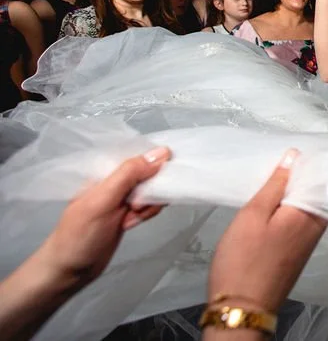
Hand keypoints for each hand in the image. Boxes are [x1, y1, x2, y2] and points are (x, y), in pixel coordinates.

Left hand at [35, 147, 170, 287]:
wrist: (69, 272)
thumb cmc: (78, 236)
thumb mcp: (103, 200)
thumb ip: (129, 174)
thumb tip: (160, 153)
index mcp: (104, 171)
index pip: (138, 154)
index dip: (154, 163)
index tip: (157, 180)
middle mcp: (114, 181)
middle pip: (149, 172)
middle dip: (152, 189)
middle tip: (136, 206)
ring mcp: (121, 197)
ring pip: (152, 190)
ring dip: (149, 205)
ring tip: (130, 218)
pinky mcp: (127, 212)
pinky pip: (149, 204)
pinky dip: (147, 214)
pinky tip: (131, 224)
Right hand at [207, 149, 326, 312]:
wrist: (241, 308)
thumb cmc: (243, 260)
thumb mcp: (253, 214)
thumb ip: (275, 185)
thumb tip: (294, 157)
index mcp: (308, 214)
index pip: (324, 179)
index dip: (316, 161)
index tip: (307, 144)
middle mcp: (315, 227)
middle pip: (318, 192)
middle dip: (306, 175)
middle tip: (289, 156)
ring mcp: (308, 242)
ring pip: (309, 206)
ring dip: (297, 191)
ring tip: (279, 175)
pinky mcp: (297, 252)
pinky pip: (301, 220)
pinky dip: (292, 207)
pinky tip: (277, 202)